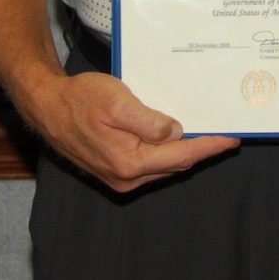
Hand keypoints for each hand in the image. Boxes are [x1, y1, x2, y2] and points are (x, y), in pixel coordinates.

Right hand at [22, 68, 238, 193]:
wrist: (47, 108)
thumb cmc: (79, 100)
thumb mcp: (118, 102)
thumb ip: (150, 121)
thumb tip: (176, 132)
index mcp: (129, 162)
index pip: (182, 155)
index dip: (209, 146)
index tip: (231, 139)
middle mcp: (126, 178)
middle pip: (175, 163)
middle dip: (200, 148)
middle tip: (223, 132)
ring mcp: (119, 178)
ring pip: (163, 165)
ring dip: (182, 150)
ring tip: (203, 131)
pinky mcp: (114, 171)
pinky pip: (149, 164)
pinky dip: (164, 151)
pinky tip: (171, 135)